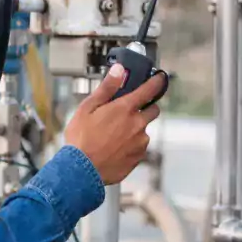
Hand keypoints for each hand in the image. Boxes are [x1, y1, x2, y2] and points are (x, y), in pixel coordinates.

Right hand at [64, 64, 165, 184]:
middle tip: (129, 110)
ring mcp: (140, 143)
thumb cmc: (81, 139)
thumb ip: (106, 88)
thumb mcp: (87, 108)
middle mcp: (137, 125)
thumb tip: (119, 70)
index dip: (157, 82)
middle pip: (153, 110)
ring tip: (114, 135)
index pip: (149, 90)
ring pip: (144, 130)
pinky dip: (131, 145)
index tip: (160, 78)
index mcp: (125, 109)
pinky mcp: (138, 158)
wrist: (81, 172)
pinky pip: (139, 147)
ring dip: (135, 129)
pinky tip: (114, 148)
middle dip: (146, 107)